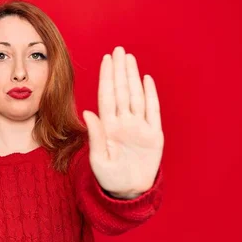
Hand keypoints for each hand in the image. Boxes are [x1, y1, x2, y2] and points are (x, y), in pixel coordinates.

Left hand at [82, 46, 163, 198]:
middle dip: (119, 70)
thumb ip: (96, 136)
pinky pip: (152, 112)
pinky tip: (146, 80)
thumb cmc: (109, 177)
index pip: (107, 97)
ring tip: (129, 59)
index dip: (107, 78)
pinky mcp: (154, 135)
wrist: (128, 192)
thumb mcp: (99, 159)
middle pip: (122, 91)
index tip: (106, 60)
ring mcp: (139, 127)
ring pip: (136, 96)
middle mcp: (124, 123)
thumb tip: (88, 112)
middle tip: (118, 50)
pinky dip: (150, 96)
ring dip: (133, 77)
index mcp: (108, 127)